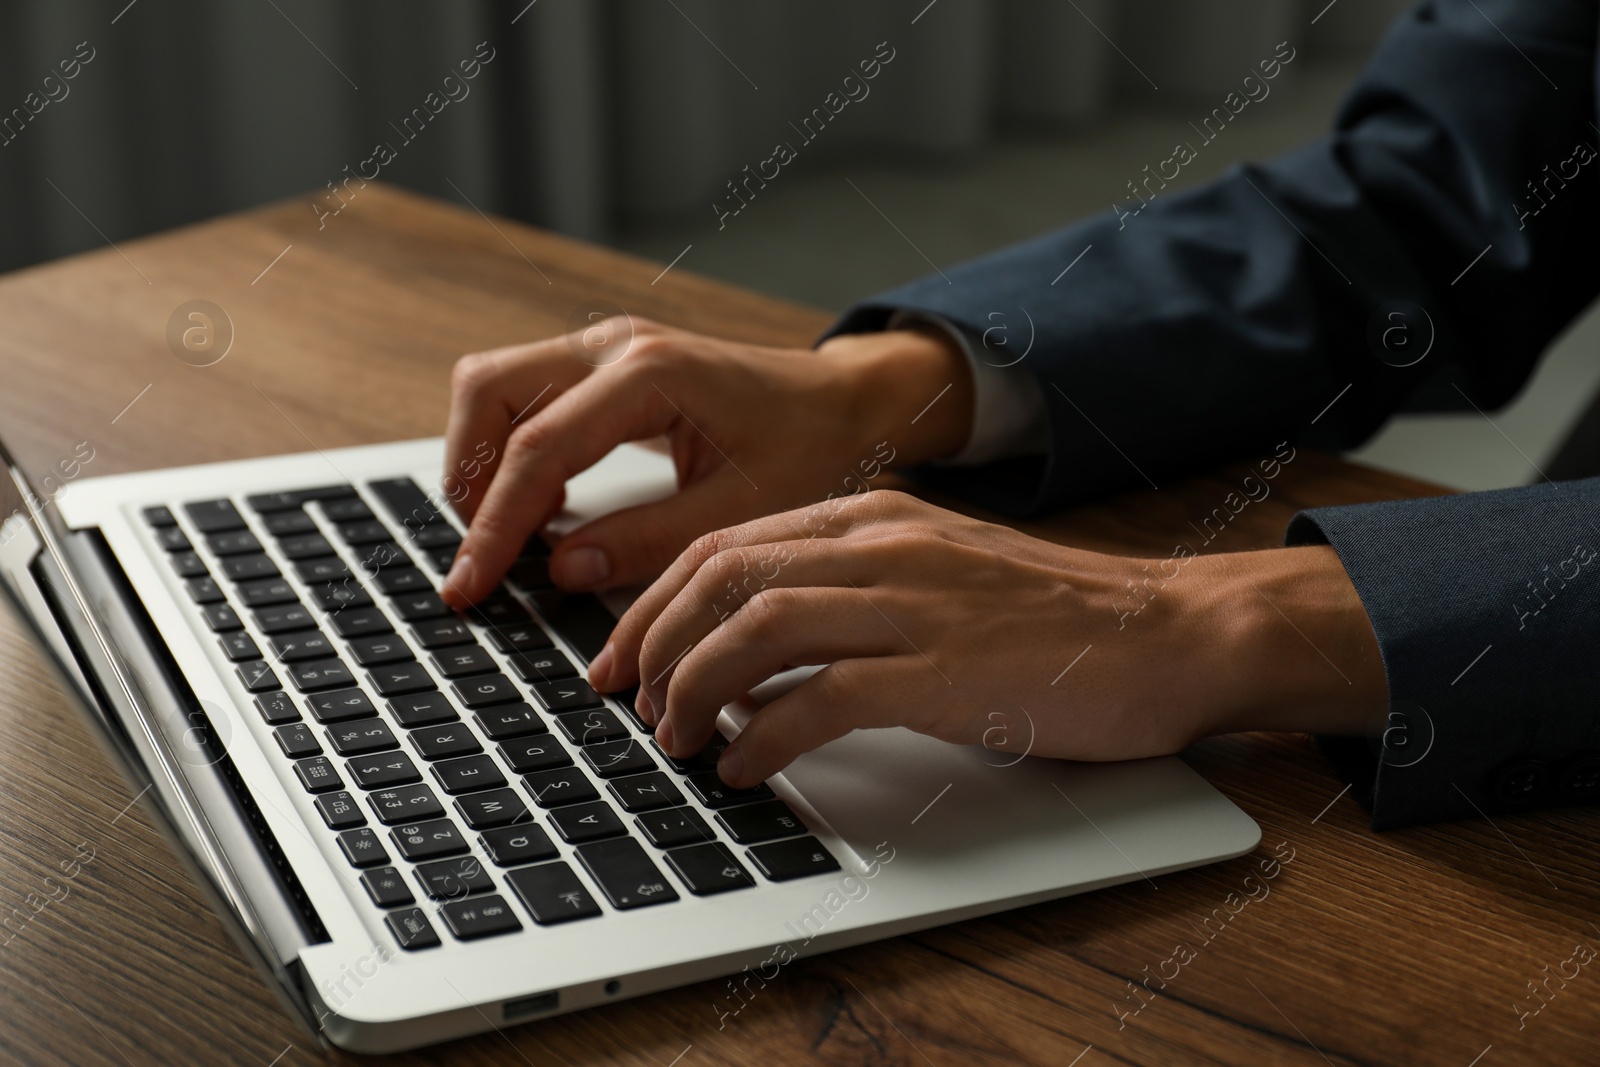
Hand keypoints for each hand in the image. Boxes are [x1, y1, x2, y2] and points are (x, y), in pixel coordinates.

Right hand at [439, 318, 973, 607]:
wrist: (848, 405)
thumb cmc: (812, 448)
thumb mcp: (742, 511)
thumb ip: (648, 542)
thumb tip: (561, 570)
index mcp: (651, 374)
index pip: (538, 449)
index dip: (494, 526)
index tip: (469, 586)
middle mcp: (616, 345)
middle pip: (488, 392)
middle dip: (470, 479)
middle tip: (486, 560)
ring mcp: (606, 348)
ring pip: (496, 389)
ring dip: (486, 463)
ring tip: (512, 540)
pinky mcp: (606, 366)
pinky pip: (527, 398)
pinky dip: (515, 452)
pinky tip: (546, 513)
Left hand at [589, 491, 1388, 786]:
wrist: (1168, 632)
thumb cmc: (1055, 617)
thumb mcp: (936, 572)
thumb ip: (849, 586)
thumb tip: (754, 638)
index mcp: (873, 518)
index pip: (727, 543)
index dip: (654, 602)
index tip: (619, 654)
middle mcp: (883, 546)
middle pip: (723, 577)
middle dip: (653, 643)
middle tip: (627, 702)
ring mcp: (915, 604)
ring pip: (757, 629)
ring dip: (694, 689)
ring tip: (675, 739)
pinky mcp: (947, 671)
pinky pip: (822, 697)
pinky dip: (764, 735)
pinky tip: (744, 768)